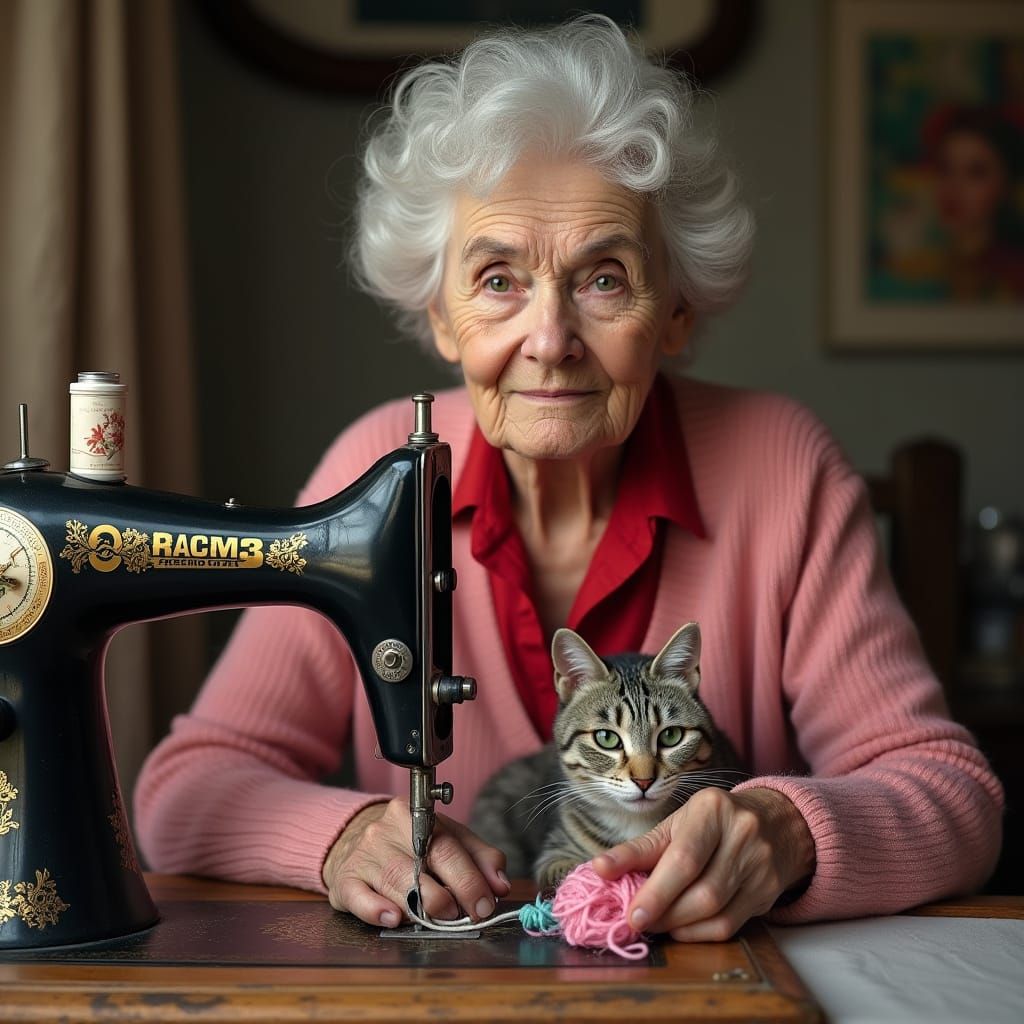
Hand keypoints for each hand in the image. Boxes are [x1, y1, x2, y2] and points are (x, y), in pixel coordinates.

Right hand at [322, 798, 509, 928]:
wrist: (355, 838)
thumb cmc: (410, 843)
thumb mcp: (447, 838)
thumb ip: (479, 857)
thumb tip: (500, 883)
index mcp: (416, 815)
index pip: (447, 847)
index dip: (470, 879)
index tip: (486, 904)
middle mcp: (387, 830)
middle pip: (421, 864)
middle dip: (448, 896)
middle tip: (463, 915)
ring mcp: (364, 855)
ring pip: (395, 882)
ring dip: (422, 907)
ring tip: (438, 919)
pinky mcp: (345, 879)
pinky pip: (359, 897)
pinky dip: (377, 910)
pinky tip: (394, 918)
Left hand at [592, 787, 814, 940]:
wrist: (774, 822)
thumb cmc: (713, 822)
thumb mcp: (676, 824)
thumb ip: (639, 849)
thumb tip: (598, 870)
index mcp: (713, 809)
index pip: (684, 858)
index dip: (656, 891)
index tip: (630, 914)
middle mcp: (743, 834)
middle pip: (702, 891)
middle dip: (665, 913)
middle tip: (638, 921)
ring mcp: (761, 865)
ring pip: (717, 912)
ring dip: (679, 926)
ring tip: (656, 923)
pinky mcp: (769, 892)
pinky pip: (730, 926)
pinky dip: (699, 933)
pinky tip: (682, 927)